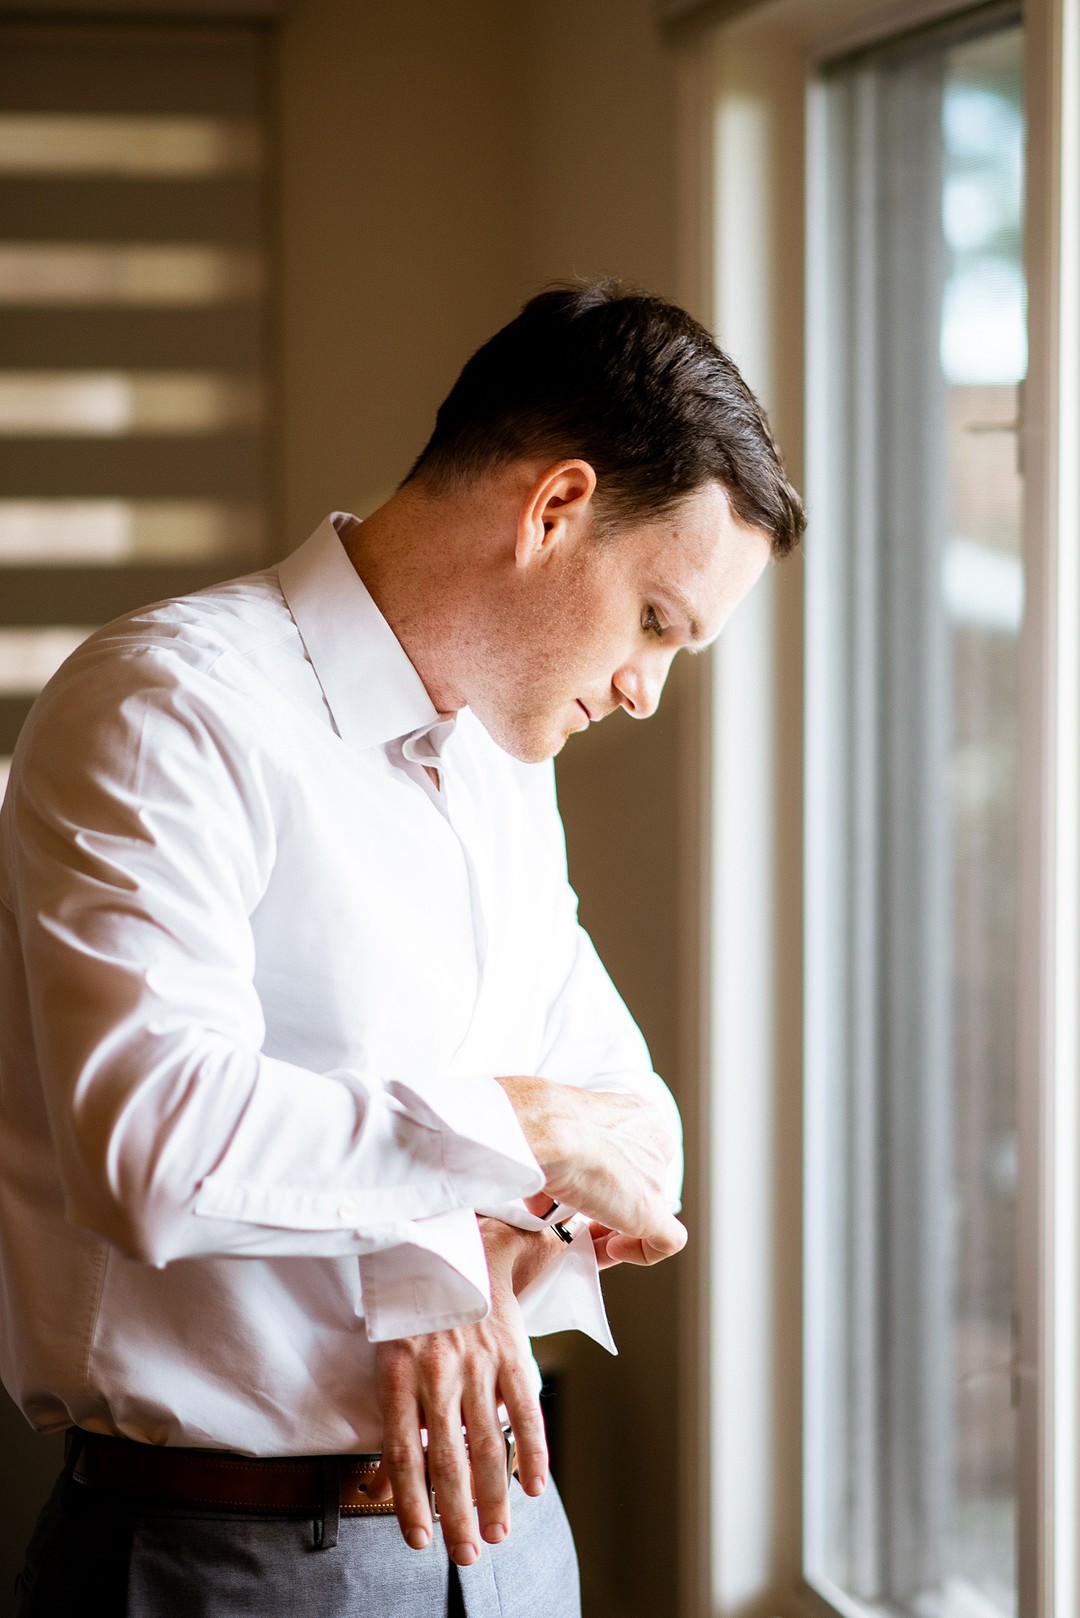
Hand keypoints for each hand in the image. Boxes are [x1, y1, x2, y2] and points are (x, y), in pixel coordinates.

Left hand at [370, 1222, 553, 1565]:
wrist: (448, 1233)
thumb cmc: (410, 1298)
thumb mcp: (387, 1347)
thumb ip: (394, 1409)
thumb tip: (385, 1475)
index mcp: (399, 1371)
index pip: (403, 1450)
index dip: (410, 1500)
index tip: (419, 1539)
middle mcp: (438, 1370)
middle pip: (447, 1457)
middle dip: (457, 1513)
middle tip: (466, 1554)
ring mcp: (477, 1360)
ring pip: (486, 1441)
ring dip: (494, 1495)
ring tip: (498, 1533)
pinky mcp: (509, 1347)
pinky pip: (524, 1407)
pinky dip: (532, 1449)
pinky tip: (536, 1485)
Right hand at [498, 1076, 686, 1262]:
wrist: (549, 1132)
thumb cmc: (544, 1122)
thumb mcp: (556, 1131)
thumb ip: (564, 1158)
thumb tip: (549, 1186)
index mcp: (636, 1116)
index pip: (632, 1155)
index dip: (609, 1180)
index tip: (586, 1192)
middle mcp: (653, 1141)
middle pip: (640, 1182)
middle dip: (612, 1203)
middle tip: (584, 1218)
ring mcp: (656, 1177)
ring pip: (647, 1210)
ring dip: (617, 1228)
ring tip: (586, 1236)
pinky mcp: (654, 1211)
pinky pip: (666, 1242)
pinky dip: (640, 1252)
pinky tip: (610, 1250)